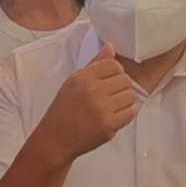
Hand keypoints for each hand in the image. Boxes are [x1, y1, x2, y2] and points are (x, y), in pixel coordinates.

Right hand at [33, 43, 135, 163]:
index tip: (109, 80)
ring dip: (124, 101)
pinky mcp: (109, 126)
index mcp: (82, 78)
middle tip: (110, 95)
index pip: (113, 64)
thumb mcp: (73, 82)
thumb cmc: (63, 111)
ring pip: (130, 96)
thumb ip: (94, 64)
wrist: (55, 139)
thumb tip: (111, 47)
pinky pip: (130, 113)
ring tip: (111, 106)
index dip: (114, 72)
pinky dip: (124, 115)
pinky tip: (112, 116)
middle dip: (120, 87)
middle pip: (125, 80)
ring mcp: (102, 109)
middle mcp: (92, 91)